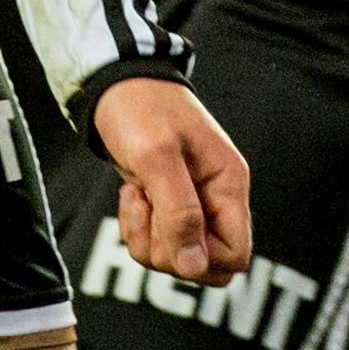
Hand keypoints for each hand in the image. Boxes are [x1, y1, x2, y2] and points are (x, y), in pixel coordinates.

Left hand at [92, 77, 250, 283]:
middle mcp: (216, 199)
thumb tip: (194, 266)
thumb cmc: (138, 109)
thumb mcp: (156, 156)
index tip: (168, 224)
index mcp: (227, 184)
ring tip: (136, 196)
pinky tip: (133, 194)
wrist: (113, 83)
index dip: (201, 256)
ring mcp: (193, 203)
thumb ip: (178, 211)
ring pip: (179, 257)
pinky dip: (138, 228)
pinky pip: (159, 242)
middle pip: (206, 264)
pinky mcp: (169, 204)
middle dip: (169, 251)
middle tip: (149, 209)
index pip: (235, 255)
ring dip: (147, 237)